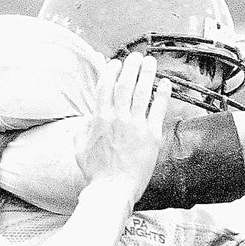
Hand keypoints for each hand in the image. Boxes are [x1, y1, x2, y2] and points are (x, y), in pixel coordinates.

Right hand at [77, 52, 170, 203]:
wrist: (113, 189)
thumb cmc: (96, 173)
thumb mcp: (80, 147)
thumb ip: (82, 129)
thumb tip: (86, 119)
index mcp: (99, 119)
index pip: (105, 87)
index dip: (111, 71)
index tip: (116, 62)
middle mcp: (118, 119)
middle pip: (125, 84)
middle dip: (131, 66)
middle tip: (136, 56)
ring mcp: (135, 126)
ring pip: (141, 93)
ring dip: (147, 74)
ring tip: (151, 62)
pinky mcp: (151, 136)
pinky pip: (158, 110)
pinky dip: (161, 94)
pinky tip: (165, 83)